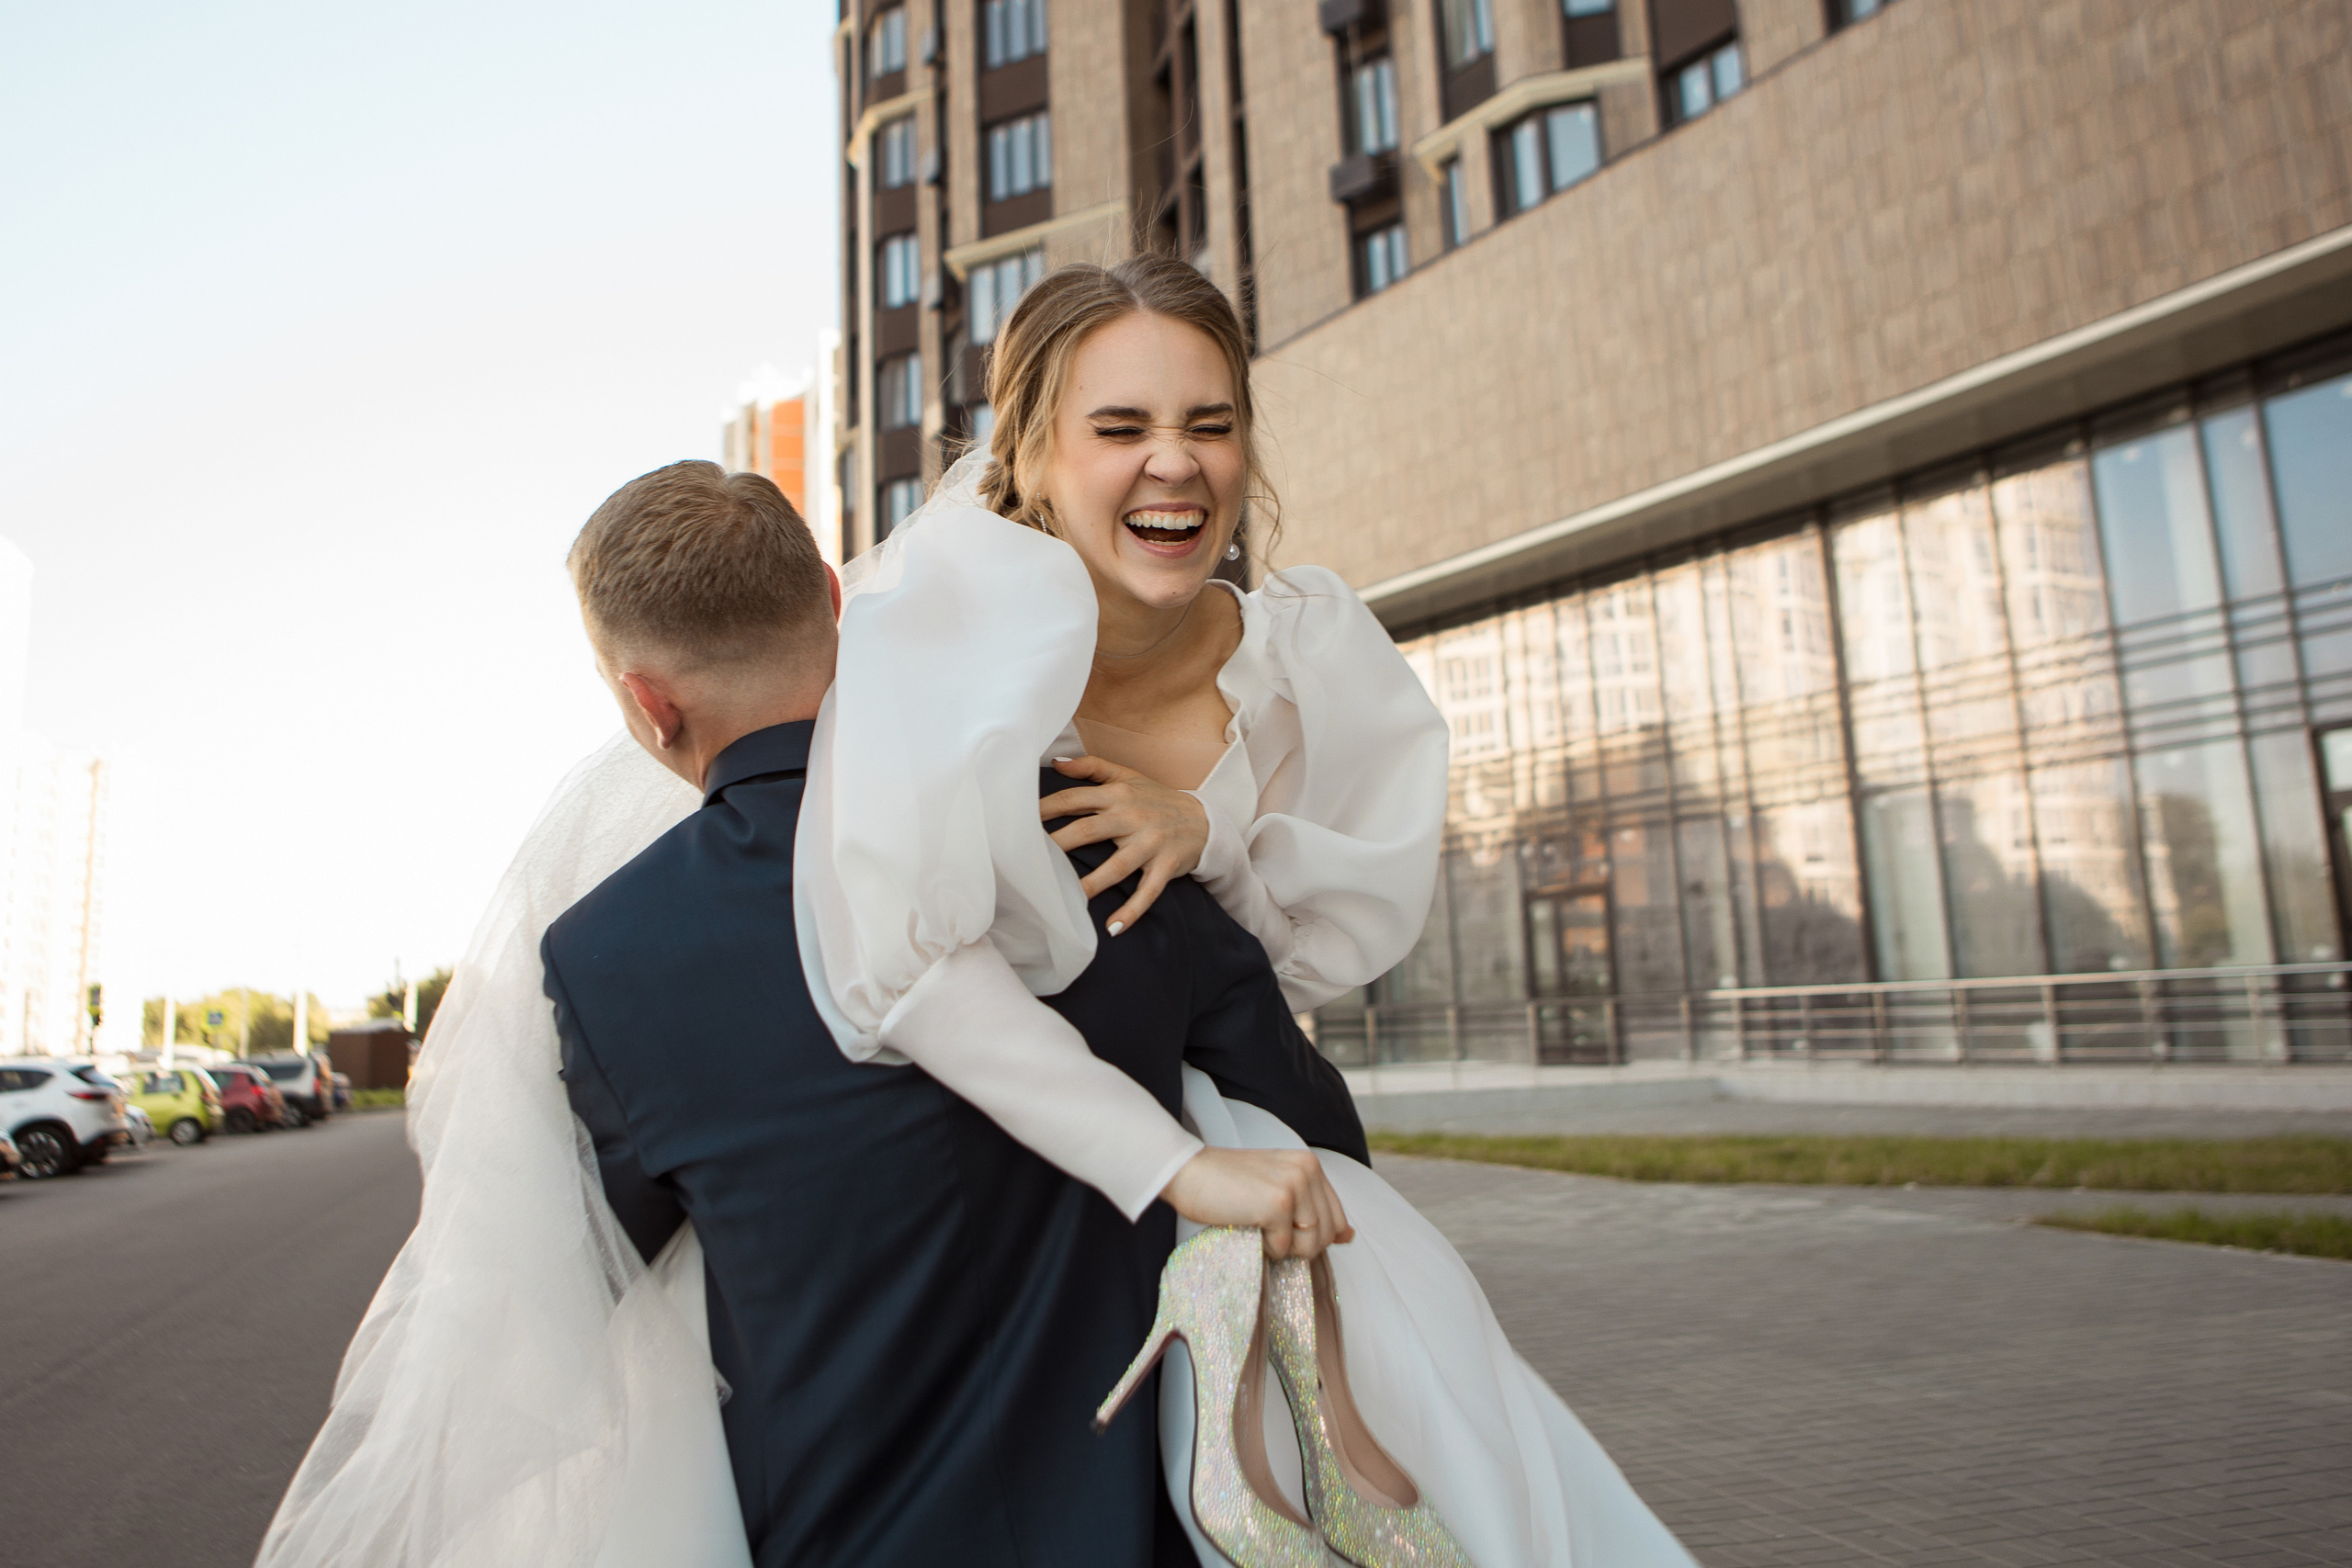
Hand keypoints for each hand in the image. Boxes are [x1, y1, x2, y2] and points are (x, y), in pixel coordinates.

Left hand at [1040, 755, 1209, 933]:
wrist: (1205, 820)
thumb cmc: (1157, 799)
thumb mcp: (1129, 777)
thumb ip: (1092, 767)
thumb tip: (1056, 762)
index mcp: (1118, 795)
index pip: (1074, 800)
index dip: (1044, 809)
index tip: (1016, 821)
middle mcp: (1132, 817)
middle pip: (1088, 830)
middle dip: (1057, 845)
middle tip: (1027, 862)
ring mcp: (1150, 843)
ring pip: (1116, 866)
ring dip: (1090, 884)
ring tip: (1065, 901)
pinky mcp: (1166, 866)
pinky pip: (1147, 892)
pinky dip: (1131, 911)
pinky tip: (1112, 928)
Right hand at [1159, 1147, 1353, 1259]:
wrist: (1187, 1171)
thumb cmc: (1226, 1184)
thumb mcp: (1276, 1187)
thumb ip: (1312, 1206)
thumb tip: (1349, 1236)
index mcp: (1309, 1164)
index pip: (1337, 1216)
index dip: (1319, 1237)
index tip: (1293, 1237)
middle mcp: (1307, 1170)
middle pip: (1326, 1234)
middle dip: (1300, 1246)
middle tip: (1270, 1234)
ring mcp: (1294, 1185)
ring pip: (1310, 1244)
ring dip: (1284, 1249)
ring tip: (1260, 1230)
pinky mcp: (1278, 1203)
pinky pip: (1284, 1247)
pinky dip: (1266, 1249)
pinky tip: (1249, 1229)